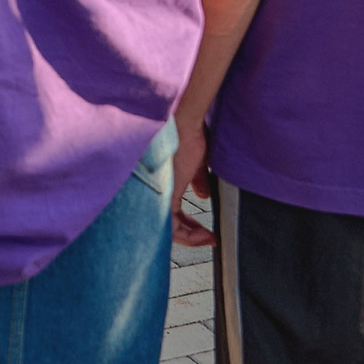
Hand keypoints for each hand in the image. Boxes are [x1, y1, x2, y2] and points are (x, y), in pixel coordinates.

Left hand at [171, 111, 215, 248]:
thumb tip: (204, 196)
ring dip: (190, 237)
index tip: (204, 229)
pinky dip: (188, 235)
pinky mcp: (165, 197)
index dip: (187, 223)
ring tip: (207, 239)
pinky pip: (171, 227)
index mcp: (162, 182)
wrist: (183, 124)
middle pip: (167, 221)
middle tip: (207, 237)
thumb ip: (198, 180)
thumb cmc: (187, 136)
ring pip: (168, 227)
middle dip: (189, 232)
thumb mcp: (196, 163)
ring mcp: (158, 194)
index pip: (169, 211)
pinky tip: (204, 236)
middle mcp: (156, 190)